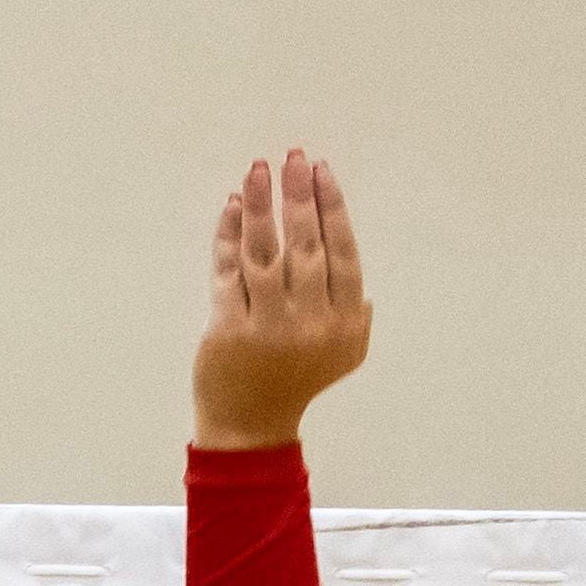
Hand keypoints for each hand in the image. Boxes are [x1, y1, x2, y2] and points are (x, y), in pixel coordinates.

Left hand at [194, 150, 371, 450]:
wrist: (251, 427)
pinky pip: (228, 272)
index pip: (343, 252)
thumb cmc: (296, 381)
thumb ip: (357, 310)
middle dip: (299, 196)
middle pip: (307, 245)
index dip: (333, 208)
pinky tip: (230, 208)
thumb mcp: (344, 352)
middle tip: (292, 158)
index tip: (321, 172)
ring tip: (258, 171)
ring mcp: (269, 325)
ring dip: (261, 207)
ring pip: (265, 253)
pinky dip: (228, 237)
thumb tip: (349, 258)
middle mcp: (311, 321)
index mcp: (346, 321)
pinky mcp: (229, 330)